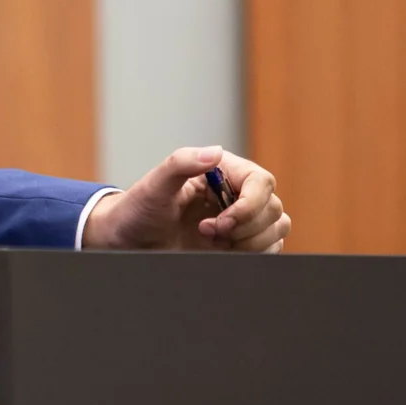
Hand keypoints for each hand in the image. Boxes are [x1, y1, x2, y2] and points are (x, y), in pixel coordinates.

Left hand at [83, 146, 288, 252]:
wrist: (128, 242)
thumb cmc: (138, 210)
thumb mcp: (154, 185)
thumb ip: (181, 163)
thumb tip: (214, 152)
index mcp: (222, 171)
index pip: (262, 182)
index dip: (250, 205)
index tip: (223, 221)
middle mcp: (236, 193)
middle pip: (273, 207)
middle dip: (245, 227)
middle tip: (207, 231)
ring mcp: (241, 219)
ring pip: (277, 227)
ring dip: (251, 241)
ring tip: (213, 240)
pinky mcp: (240, 242)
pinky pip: (270, 247)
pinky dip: (253, 252)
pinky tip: (221, 251)